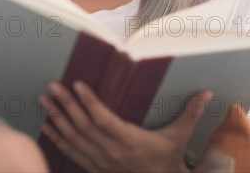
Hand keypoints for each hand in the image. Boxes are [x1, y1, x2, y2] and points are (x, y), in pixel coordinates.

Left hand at [39, 81, 211, 172]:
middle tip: (52, 86)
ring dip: (56, 118)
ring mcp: (99, 161)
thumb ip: (189, 114)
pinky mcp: (93, 167)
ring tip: (43, 99)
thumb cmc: (167, 160)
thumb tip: (205, 93)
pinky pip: (70, 152)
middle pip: (83, 126)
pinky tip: (45, 125)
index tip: (77, 84)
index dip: (89, 102)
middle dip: (65, 104)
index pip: (104, 120)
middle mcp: (110, 151)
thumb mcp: (179, 137)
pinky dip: (56, 138)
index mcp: (129, 141)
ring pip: (73, 138)